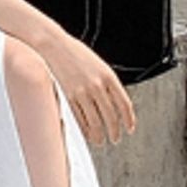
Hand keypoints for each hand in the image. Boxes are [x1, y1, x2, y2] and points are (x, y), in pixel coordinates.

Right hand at [36, 28, 135, 146]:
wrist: (56, 46)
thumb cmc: (78, 54)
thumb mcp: (101, 66)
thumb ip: (109, 84)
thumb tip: (116, 105)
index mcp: (109, 77)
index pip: (124, 104)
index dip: (129, 120)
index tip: (129, 128)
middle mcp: (97, 86)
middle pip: (111, 117)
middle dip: (115, 131)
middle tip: (115, 138)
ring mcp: (83, 92)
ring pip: (95, 122)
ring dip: (100, 135)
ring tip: (101, 140)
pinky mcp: (69, 96)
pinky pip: (80, 118)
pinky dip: (85, 129)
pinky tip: (87, 134)